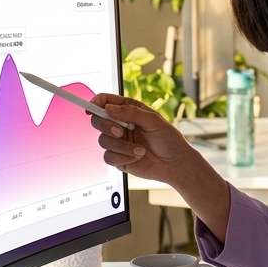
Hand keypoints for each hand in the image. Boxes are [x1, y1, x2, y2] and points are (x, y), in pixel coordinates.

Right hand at [88, 94, 205, 186]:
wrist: (175, 164)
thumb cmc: (169, 139)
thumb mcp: (154, 121)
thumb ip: (131, 113)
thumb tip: (109, 108)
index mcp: (129, 110)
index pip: (106, 102)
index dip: (96, 102)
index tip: (92, 107)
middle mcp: (120, 125)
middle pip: (97, 120)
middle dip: (105, 125)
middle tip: (120, 131)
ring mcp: (118, 142)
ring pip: (103, 140)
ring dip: (121, 146)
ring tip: (141, 150)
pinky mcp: (118, 158)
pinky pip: (108, 157)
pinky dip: (122, 157)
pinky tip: (137, 157)